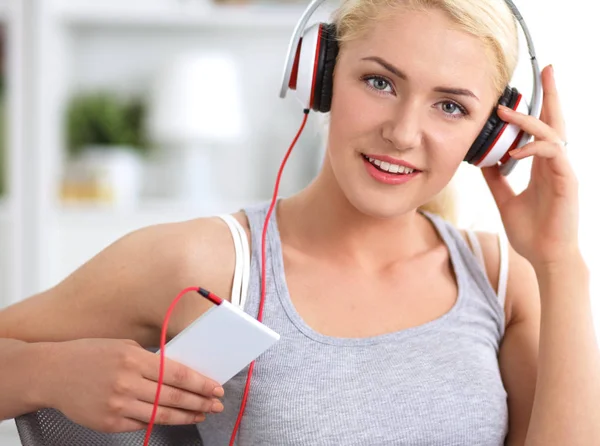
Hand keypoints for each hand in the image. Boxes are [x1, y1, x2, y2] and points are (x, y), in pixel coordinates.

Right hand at [41, 338, 223, 432]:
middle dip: (200, 402)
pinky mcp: (108, 423)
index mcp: (133, 358)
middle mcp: (126, 383)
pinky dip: (159, 421)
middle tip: (217, 404)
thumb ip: (150, 360)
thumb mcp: (124, 346)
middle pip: (173, 397)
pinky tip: (174, 418)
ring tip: (202, 414)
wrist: (52, 373)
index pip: (176, 374)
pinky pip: (141, 424)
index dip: (200, 383)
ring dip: (186, 415)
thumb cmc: (91, 354)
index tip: (216, 388)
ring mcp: (117, 405)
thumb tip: (179, 372)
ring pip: (161, 414)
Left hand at [481, 65, 578, 269]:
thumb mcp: (504, 198)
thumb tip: (482, 159)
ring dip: (530, 120)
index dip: (539, 106)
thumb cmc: (530, 230)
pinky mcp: (566, 182)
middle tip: (547, 68)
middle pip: (557, 121)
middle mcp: (555, 164)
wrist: (544, 257)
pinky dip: (534, 149)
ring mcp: (563, 171)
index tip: (530, 86)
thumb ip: (496, 178)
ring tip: (506, 112)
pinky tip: (516, 152)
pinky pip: (553, 155)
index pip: (543, 129)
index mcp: (543, 165)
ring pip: (553, 133)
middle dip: (552, 94)